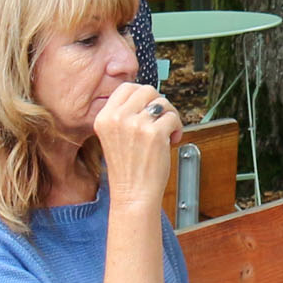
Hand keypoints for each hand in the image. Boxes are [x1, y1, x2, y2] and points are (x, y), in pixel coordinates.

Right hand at [92, 82, 182, 206]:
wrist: (133, 194)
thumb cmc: (127, 170)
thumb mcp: (114, 137)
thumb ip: (124, 116)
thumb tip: (147, 98)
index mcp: (104, 117)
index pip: (126, 88)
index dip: (142, 95)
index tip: (149, 106)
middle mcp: (117, 118)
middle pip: (147, 90)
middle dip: (159, 104)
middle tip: (161, 120)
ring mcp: (136, 124)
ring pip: (163, 103)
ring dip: (170, 115)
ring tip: (168, 132)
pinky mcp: (154, 133)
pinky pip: (173, 118)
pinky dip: (178, 128)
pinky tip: (172, 140)